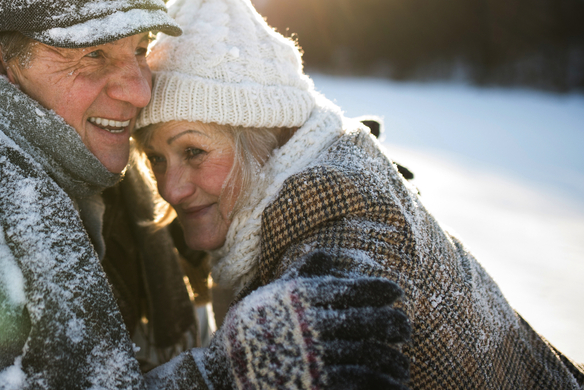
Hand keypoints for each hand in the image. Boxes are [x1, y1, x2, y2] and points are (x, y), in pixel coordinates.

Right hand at [221, 250, 410, 389]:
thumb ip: (301, 272)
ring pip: (370, 352)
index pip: (351, 288)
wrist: (224, 370)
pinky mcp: (318, 383)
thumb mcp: (271, 294)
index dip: (378, 289)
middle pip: (368, 320)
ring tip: (401, 361)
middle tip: (404, 326)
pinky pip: (363, 380)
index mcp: (302, 298)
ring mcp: (315, 355)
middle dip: (393, 323)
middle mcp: (311, 323)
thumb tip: (326, 251)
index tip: (395, 292)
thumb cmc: (252, 328)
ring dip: (393, 358)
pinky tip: (394, 383)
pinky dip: (384, 382)